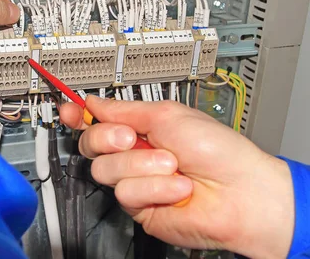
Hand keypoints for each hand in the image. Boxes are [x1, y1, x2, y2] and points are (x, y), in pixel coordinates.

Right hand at [60, 96, 294, 257]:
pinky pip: (126, 193)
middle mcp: (135, 153)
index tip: (68, 110)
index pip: (99, 119)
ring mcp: (138, 180)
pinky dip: (154, 188)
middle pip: (91, 143)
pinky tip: (176, 188)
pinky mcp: (140, 207)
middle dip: (108, 137)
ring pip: (105, 169)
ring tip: (172, 165)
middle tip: (131, 137)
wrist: (241, 193)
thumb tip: (94, 103)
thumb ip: (124, 110)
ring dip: (142, 165)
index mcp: (142, 126)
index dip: (79, 114)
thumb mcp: (168, 115)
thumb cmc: (219, 151)